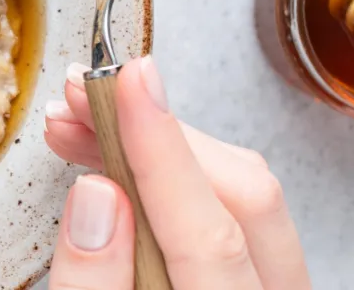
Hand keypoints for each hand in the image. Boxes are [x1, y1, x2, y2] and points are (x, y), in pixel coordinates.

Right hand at [43, 57, 310, 288]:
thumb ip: (90, 283)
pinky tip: (112, 156)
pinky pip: (231, 203)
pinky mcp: (258, 271)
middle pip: (243, 194)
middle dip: (154, 131)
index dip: (160, 149)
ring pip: (242, 189)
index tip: (123, 85)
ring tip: (77, 123)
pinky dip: (167, 169)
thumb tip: (94, 194)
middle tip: (82, 96)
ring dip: (154, 144)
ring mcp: (275, 286)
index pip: (210, 234)